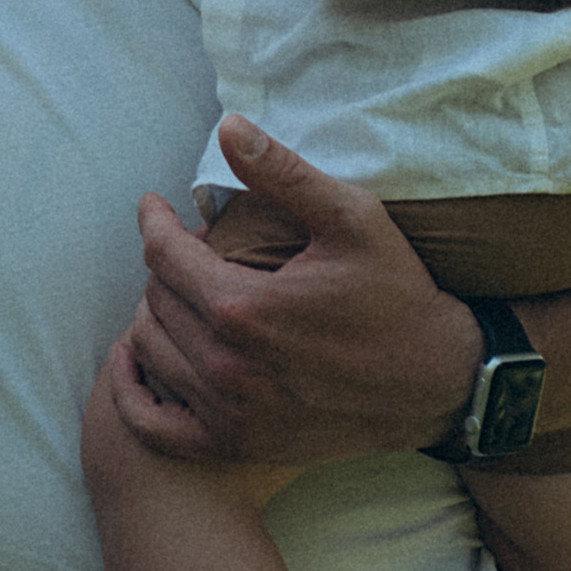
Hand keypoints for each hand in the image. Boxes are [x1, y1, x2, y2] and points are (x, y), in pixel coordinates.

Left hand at [101, 117, 476, 469]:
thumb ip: (283, 172)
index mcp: (243, 308)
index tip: (155, 206)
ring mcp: (229, 415)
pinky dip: (133, 392)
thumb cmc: (396, 295)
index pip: (163, 254)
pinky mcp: (237, 446)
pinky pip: (153, 426)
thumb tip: (226, 125)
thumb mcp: (351, 217)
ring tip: (183, 293)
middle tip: (195, 250)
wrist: (436, 385)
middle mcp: (226, 367)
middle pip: (155, 299)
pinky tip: (136, 363)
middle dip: (166, 265)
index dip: (154, 221)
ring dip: (155, 314)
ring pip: (149, 351)